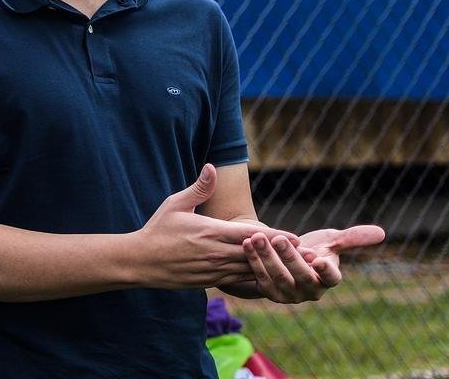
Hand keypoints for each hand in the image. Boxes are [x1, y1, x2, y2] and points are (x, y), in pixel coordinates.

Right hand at [135, 165, 301, 289]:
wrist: (141, 261)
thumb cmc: (158, 229)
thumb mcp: (175, 204)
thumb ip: (199, 187)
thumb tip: (212, 167)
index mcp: (211, 231)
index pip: (251, 234)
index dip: (275, 237)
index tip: (296, 238)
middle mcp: (216, 253)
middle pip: (257, 255)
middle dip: (281, 256)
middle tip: (307, 256)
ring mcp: (215, 270)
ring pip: (251, 271)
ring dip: (273, 269)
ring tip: (296, 269)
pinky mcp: (211, 282)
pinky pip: (240, 282)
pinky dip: (256, 280)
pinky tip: (270, 279)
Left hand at [243, 224, 384, 303]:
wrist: (284, 255)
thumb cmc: (313, 247)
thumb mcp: (331, 240)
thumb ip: (353, 237)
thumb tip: (382, 232)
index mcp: (329, 279)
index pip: (332, 278)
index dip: (327, 270)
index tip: (319, 258)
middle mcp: (311, 291)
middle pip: (301, 277)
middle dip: (288, 257)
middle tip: (277, 238)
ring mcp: (290, 295)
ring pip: (279, 278)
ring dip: (267, 258)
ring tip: (257, 238)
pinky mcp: (270, 293)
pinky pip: (261, 279)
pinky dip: (254, 261)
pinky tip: (247, 244)